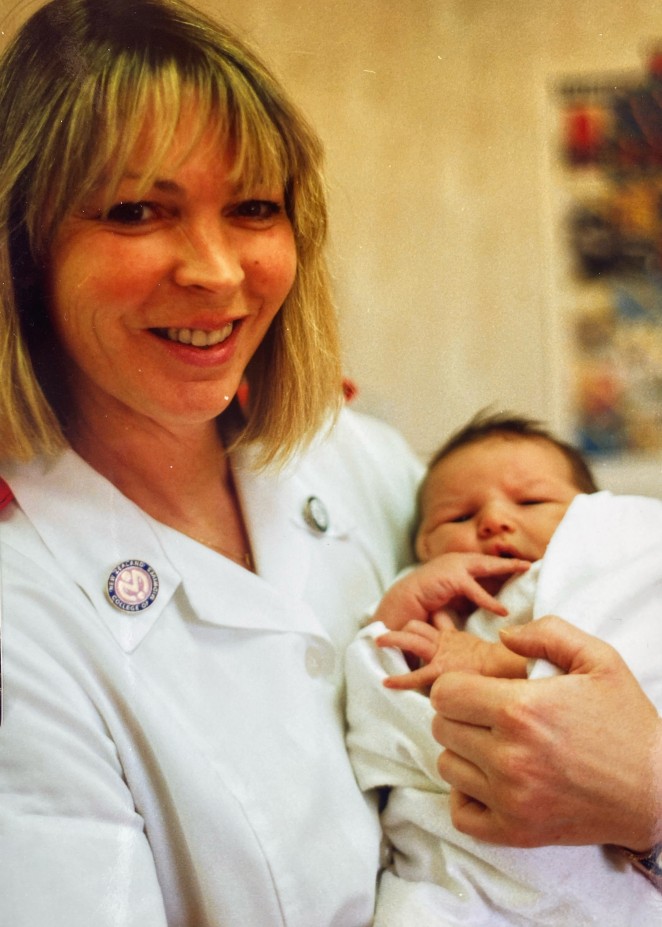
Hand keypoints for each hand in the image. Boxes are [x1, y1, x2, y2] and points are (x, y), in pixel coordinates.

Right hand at [373, 552, 529, 631]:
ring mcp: (454, 566)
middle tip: (529, 563)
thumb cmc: (427, 600)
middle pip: (489, 560)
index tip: (519, 566)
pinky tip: (502, 610)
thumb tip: (492, 603)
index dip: (501, 564)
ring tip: (525, 569)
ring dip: (507, 567)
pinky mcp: (452, 579)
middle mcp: (457, 560)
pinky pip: (476, 590)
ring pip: (486, 566)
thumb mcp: (452, 594)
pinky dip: (490, 601)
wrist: (404, 600)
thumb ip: (469, 594)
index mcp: (457, 563)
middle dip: (509, 561)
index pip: (483, 563)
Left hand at [377, 621, 527, 689]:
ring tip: (377, 641)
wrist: (509, 667)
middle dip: (400, 631)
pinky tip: (386, 683)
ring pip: (411, 640)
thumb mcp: (483, 648)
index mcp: (453, 637)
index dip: (422, 623)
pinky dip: (400, 679)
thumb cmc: (501, 662)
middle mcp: (443, 643)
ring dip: (392, 640)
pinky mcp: (439, 670)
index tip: (407, 625)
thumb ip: (474, 642)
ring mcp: (440, 654)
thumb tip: (487, 640)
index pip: (434, 621)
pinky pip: (416, 675)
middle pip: (416, 627)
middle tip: (381, 635)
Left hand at [430, 616, 661, 849]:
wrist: (658, 789)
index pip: (445, 693)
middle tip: (491, 715)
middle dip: (460, 714)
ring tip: (495, 745)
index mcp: (520, 710)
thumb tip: (503, 634)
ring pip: (447, 766)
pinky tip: (490, 780)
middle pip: (442, 727)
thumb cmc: (626, 722)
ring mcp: (511, 799)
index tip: (480, 689)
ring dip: (463, 752)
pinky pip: (461, 813)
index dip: (458, 685)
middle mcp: (509, 757)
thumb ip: (547, 633)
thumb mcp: (598, 659)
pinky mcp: (516, 831)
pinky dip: (467, 796)